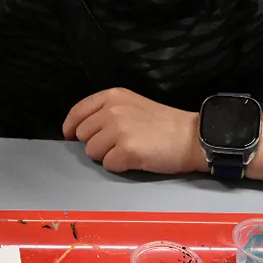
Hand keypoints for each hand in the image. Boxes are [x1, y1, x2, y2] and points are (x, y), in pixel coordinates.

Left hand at [62, 88, 204, 174]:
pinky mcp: (126, 150)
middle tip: (119, 143)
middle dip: (96, 143)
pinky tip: (136, 158)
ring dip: (108, 155)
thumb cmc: (165, 124)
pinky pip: (108, 165)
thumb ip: (107, 111)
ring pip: (92, 152)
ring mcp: (118, 130)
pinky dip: (120, 166)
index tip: (71, 136)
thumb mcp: (133, 104)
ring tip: (130, 150)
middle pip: (82, 135)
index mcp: (113, 96)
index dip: (71, 127)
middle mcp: (112, 110)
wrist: (192, 137)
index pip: (77, 112)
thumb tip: (82, 130)